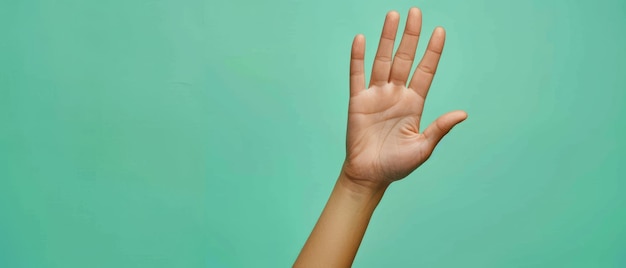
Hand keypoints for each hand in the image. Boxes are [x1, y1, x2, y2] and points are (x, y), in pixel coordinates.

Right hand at [342, 8, 466, 188]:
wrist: (369, 176)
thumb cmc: (397, 165)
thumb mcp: (422, 148)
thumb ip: (439, 128)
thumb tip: (462, 113)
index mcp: (414, 104)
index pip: (425, 71)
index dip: (433, 52)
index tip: (440, 31)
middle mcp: (396, 94)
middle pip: (404, 59)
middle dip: (410, 36)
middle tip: (416, 12)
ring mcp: (376, 96)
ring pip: (382, 61)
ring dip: (387, 39)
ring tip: (393, 16)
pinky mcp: (358, 101)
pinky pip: (357, 75)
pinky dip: (358, 58)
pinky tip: (361, 39)